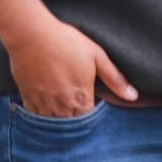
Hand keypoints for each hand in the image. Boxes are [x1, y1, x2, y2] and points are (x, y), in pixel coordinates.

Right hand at [6, 12, 137, 116]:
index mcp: (82, 98)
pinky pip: (36, 118)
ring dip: (58, 121)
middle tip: (75, 109)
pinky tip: (45, 107)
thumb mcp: (96, 55)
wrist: (32, 34)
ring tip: (61, 110)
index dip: (91, 119)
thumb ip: (114, 78)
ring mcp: (44, 105)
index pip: (89, 122)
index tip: (91, 108)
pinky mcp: (28, 99)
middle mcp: (63, 106)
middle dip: (75, 123)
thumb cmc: (66, 41)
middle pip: (71, 127)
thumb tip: (134, 96)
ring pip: (53, 125)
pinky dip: (42, 117)